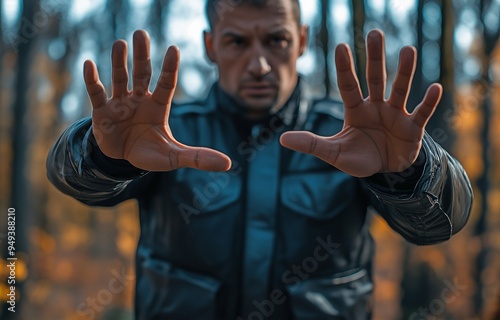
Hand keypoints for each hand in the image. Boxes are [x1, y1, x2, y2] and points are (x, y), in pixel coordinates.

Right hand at [84, 30, 230, 171]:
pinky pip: (97, 94)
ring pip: (120, 79)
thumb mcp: (174, 157)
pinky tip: (89, 64)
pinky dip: (93, 80)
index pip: (166, 84)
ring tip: (120, 43)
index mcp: (158, 107)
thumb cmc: (150, 153)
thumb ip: (197, 157)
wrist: (122, 161)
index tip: (173, 48)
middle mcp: (139, 100)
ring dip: (119, 62)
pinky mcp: (102, 113)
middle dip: (142, 55)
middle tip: (141, 34)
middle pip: (141, 74)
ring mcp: (120, 104)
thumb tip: (228, 164)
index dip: (169, 68)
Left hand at [280, 29, 441, 177]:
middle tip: (375, 33)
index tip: (340, 46)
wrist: (386, 172)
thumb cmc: (360, 157)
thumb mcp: (333, 153)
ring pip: (399, 90)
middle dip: (375, 58)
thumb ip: (311, 145)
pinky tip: (435, 87)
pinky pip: (421, 113)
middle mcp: (376, 107)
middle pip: (375, 79)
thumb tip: (282, 139)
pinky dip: (428, 102)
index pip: (348, 85)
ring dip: (404, 72)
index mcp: (356, 110)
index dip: (344, 68)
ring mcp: (396, 115)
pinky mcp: (412, 128)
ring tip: (407, 50)